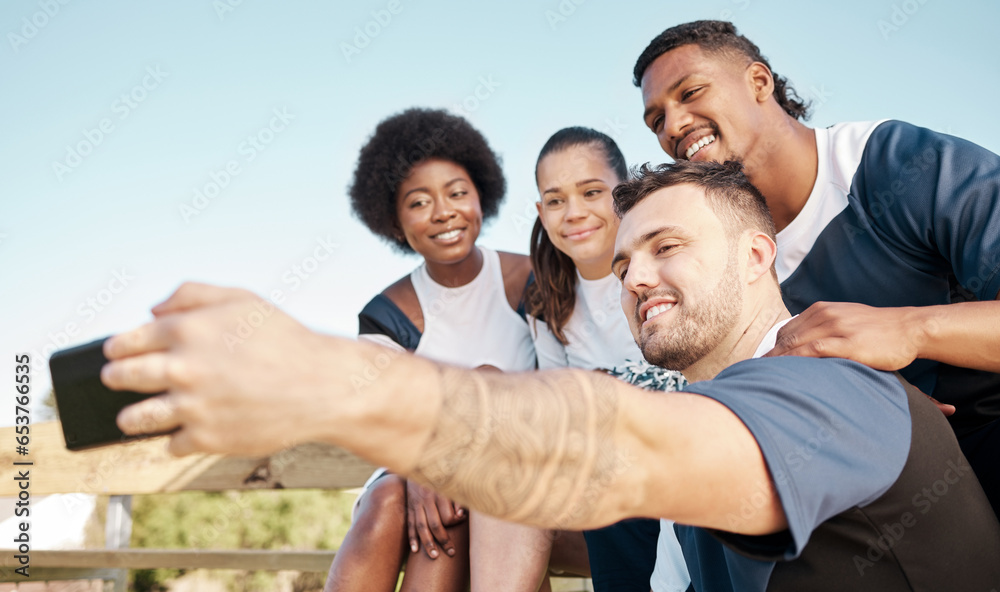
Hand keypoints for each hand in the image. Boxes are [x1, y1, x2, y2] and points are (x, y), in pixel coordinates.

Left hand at [103, 282, 339, 456]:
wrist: (322, 386)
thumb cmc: (284, 339)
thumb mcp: (241, 299)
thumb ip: (192, 294)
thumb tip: (153, 311)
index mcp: (187, 330)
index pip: (127, 341)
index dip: (118, 348)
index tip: (117, 354)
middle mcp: (183, 368)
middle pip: (122, 378)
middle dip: (116, 378)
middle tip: (118, 380)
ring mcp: (193, 406)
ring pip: (136, 418)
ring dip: (131, 417)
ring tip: (134, 416)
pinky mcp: (207, 439)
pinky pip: (170, 445)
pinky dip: (174, 439)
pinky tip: (184, 430)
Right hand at [406, 480, 465, 558]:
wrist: (415, 462)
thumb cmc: (438, 473)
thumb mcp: (450, 480)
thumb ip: (457, 497)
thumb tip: (460, 515)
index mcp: (439, 493)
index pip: (448, 516)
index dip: (456, 522)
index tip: (461, 520)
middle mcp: (426, 499)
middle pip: (435, 524)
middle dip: (443, 540)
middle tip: (451, 552)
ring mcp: (416, 503)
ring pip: (421, 527)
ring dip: (427, 543)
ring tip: (433, 556)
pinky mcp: (409, 506)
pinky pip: (409, 523)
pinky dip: (412, 537)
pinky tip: (415, 549)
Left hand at [764, 302, 921, 370]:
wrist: (909, 328)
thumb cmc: (878, 330)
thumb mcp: (846, 321)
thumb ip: (824, 330)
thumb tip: (803, 348)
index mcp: (821, 310)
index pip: (786, 331)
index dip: (772, 350)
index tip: (760, 367)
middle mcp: (825, 315)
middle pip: (786, 338)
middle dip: (769, 359)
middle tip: (754, 377)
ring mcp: (836, 327)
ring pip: (795, 344)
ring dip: (777, 362)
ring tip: (763, 380)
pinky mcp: (848, 343)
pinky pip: (813, 351)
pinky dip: (795, 361)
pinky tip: (786, 374)